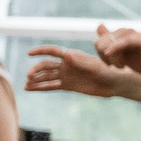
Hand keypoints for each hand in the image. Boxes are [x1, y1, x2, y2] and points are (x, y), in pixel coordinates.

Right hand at [25, 42, 140, 99]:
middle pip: (47, 65)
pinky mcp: (68, 85)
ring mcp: (66, 75)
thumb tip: (66, 54)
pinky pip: (51, 86)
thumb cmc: (107, 71)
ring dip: (36, 79)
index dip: (41, 51)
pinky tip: (30, 89)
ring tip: (26, 85)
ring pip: (47, 76)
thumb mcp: (94, 66)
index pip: (53, 51)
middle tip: (29, 76)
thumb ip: (80, 61)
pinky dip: (41, 87)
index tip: (29, 53)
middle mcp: (67, 64)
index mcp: (72, 56)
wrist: (113, 83)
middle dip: (37, 69)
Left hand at [94, 25, 140, 80]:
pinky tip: (109, 53)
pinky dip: (115, 47)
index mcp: (121, 34)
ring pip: (112, 41)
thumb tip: (99, 26)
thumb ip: (109, 41)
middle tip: (116, 66)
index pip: (99, 42)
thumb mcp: (120, 53)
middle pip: (102, 42)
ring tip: (121, 66)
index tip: (108, 64)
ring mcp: (136, 35)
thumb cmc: (140, 61)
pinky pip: (126, 41)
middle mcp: (128, 31)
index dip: (99, 55)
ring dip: (113, 57)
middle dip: (105, 57)